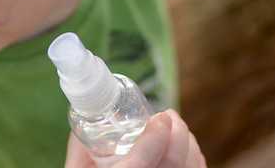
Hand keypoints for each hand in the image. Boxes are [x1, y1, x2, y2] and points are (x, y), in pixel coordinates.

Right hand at [64, 109, 206, 167]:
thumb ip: (80, 148)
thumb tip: (90, 112)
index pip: (138, 167)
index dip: (154, 140)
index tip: (159, 118)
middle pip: (172, 166)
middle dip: (178, 134)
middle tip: (167, 115)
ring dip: (188, 144)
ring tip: (175, 129)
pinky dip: (194, 159)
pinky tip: (184, 149)